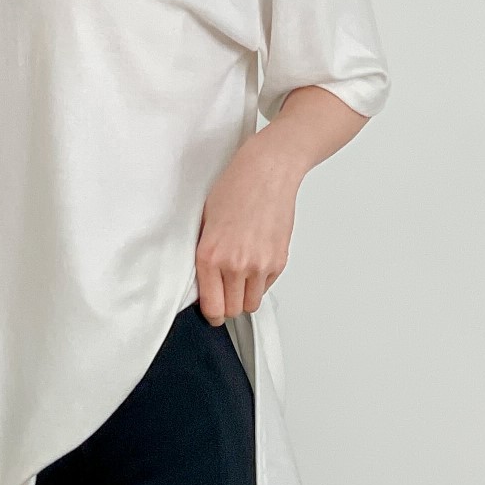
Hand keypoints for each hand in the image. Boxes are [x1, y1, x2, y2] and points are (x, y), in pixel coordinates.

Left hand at [194, 130, 302, 326]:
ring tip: (241, 276)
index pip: (212, 307)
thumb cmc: (236, 187)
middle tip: (226, 290)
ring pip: (251, 303)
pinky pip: (267, 287)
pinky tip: (256, 259)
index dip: (213, 313)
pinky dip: (261, 280)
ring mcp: (260, 265)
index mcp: (210, 257)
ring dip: (246, 295)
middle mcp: (235, 265)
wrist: (268, 170)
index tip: (213, 311)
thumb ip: (205, 256)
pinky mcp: (278, 261)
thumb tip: (205, 284)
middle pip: (233, 310)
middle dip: (228, 304)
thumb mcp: (206, 222)